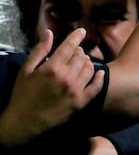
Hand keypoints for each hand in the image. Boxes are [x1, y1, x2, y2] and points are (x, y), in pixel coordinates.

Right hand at [0, 29, 102, 148]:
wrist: (24, 123)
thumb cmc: (23, 95)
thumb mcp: (26, 71)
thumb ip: (39, 51)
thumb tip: (50, 33)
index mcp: (52, 68)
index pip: (69, 46)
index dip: (77, 36)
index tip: (82, 31)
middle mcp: (67, 77)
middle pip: (81, 56)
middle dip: (79, 51)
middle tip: (75, 52)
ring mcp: (76, 90)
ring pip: (90, 68)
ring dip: (87, 62)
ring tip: (81, 62)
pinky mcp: (82, 102)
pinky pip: (97, 86)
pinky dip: (99, 77)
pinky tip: (99, 72)